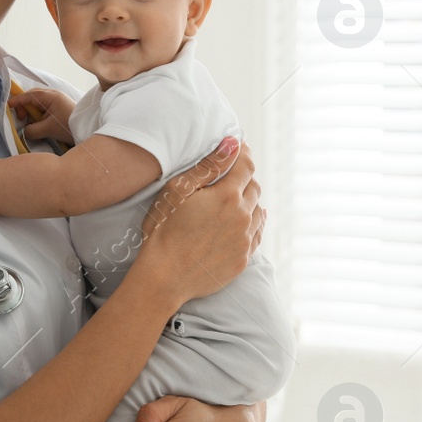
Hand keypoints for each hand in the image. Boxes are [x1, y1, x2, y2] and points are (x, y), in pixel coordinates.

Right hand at [10, 87, 75, 144]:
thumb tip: (24, 131)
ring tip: (31, 123)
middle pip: (32, 97)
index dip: (17, 101)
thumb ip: (31, 130)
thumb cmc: (69, 127)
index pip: (29, 95)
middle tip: (22, 119)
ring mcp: (56, 101)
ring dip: (31, 113)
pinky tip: (38, 124)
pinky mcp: (58, 108)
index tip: (8, 106)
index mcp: (51, 97)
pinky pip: (43, 108)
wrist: (87, 131)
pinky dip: (38, 115)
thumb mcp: (48, 130)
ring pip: (37, 103)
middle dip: (24, 107)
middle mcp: (53, 96)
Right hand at [136, 138, 263, 305]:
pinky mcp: (243, 259)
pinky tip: (245, 221)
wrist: (164, 277)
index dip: (242, 153)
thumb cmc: (163, 231)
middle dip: (244, 177)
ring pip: (258, 210)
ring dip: (248, 200)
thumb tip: (232, 144)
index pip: (246, 164)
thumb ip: (209, 166)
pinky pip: (257, 234)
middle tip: (230, 174)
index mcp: (227, 196)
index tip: (236, 148)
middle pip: (254, 187)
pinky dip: (253, 223)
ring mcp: (245, 240)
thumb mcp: (178, 190)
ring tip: (233, 199)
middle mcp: (243, 216)